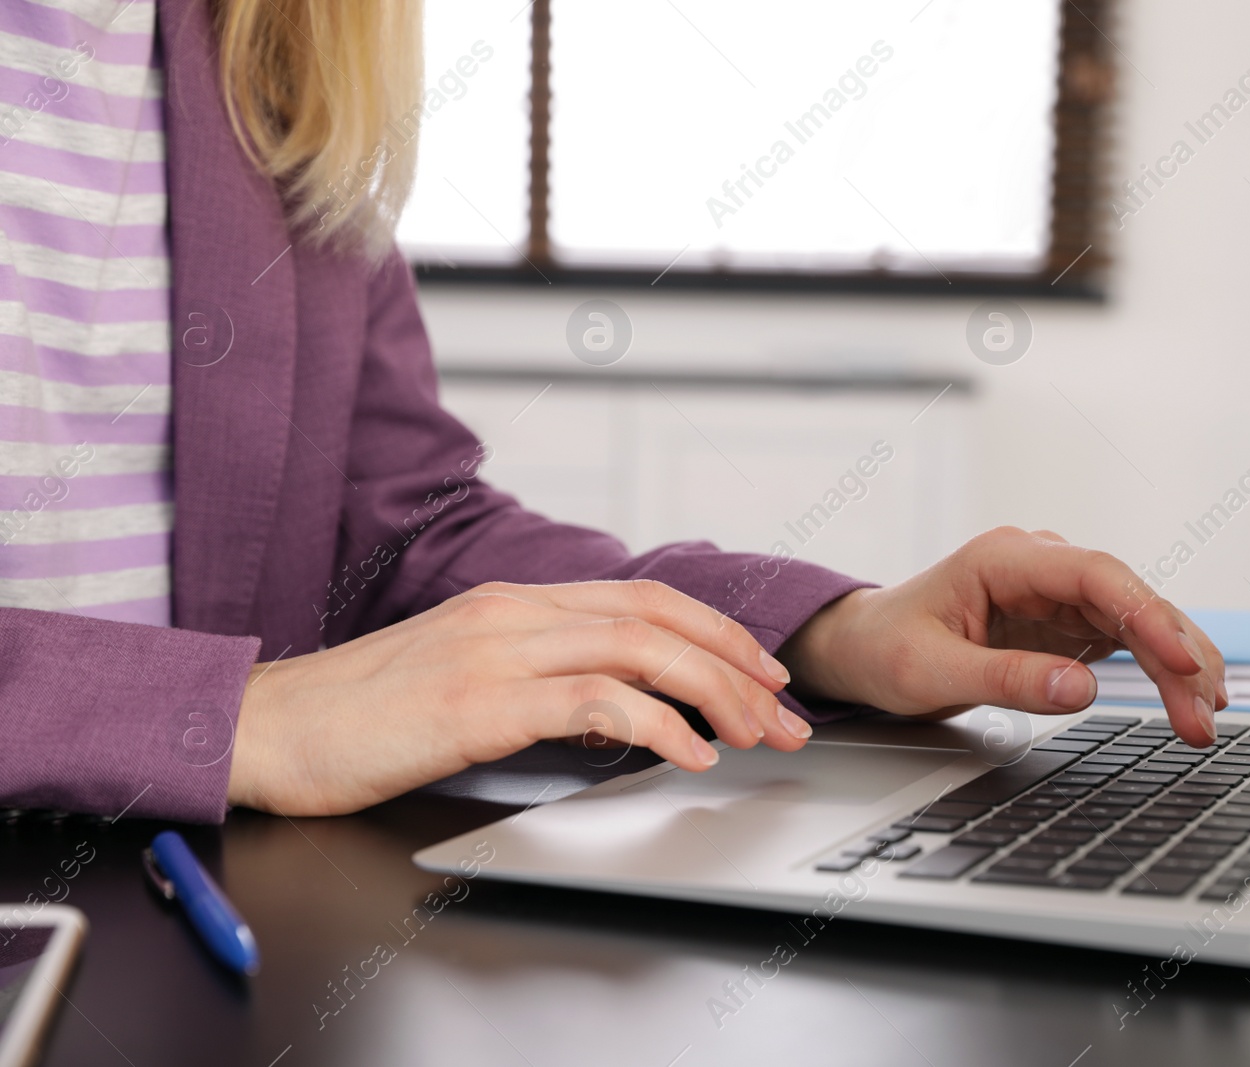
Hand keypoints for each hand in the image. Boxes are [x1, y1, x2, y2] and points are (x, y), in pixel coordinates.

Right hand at [228, 580, 813, 815]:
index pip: (641, 598)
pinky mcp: (479, 702)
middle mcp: (515, 612)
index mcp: (515, 602)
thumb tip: (614, 706)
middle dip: (736, 663)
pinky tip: (689, 753)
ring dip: (714, 694)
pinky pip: (594, 702)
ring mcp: (498, 651)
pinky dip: (656, 723)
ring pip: (640, 651)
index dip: (715, 629)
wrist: (267, 729)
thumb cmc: (361, 713)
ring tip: (756, 736)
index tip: (762, 669)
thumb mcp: (463, 675)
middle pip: (657, 619)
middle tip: (784, 711)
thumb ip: (536, 675)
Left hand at [779, 527, 1227, 746]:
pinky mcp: (1067, 623)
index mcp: (1004, 559)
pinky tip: (1191, 696)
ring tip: (1207, 718)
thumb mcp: (932, 672)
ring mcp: (1058, 593)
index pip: (1094, 575)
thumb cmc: (885, 648)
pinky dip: (1160, 669)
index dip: (1144, 614)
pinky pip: (1126, 639)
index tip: (1179, 660)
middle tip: (1203, 715)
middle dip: (1174, 655)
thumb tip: (1081, 688)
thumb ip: (1005, 679)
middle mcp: (1040, 567)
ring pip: (1138, 620)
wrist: (863, 647)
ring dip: (1177, 665)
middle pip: (1128, 600)